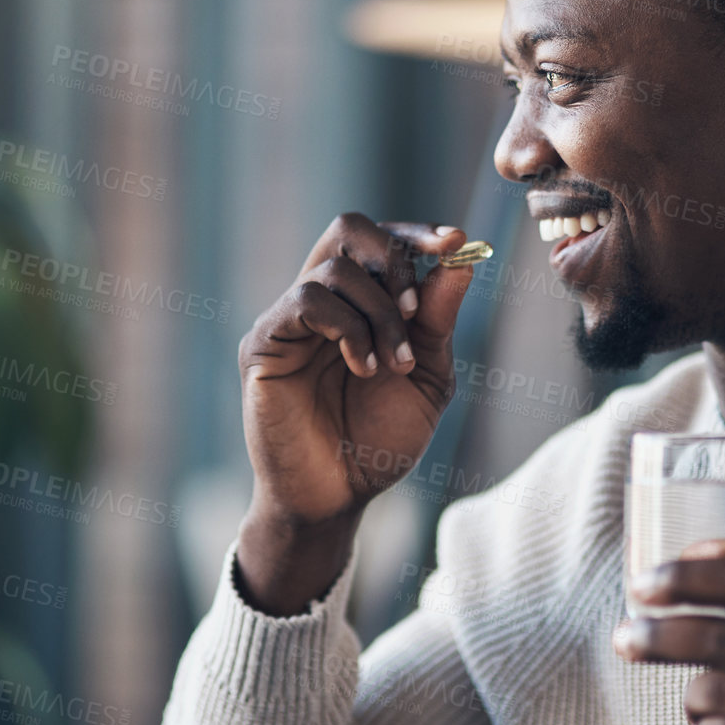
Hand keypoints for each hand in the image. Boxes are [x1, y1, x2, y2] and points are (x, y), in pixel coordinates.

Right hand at [239, 213, 474, 522]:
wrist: (339, 496)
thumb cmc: (379, 440)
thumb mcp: (426, 376)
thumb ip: (438, 319)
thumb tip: (460, 258)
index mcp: (360, 302)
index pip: (382, 240)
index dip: (417, 233)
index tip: (456, 242)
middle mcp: (322, 300)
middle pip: (348, 228)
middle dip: (393, 257)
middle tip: (415, 308)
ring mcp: (288, 319)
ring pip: (334, 269)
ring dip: (378, 314)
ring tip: (390, 365)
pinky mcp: (264, 343)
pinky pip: (304, 301)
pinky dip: (346, 327)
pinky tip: (362, 367)